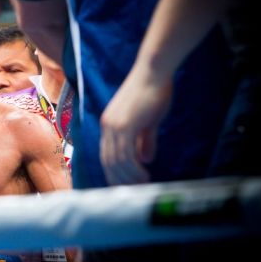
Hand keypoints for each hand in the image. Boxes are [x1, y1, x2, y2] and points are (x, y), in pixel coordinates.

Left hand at [100, 63, 172, 184]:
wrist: (154, 71)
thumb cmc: (154, 91)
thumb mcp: (148, 121)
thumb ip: (144, 140)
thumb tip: (146, 159)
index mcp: (109, 124)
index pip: (106, 154)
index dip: (114, 172)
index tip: (124, 185)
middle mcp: (107, 126)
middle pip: (107, 160)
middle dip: (119, 178)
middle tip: (133, 191)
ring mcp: (113, 126)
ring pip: (115, 160)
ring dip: (128, 176)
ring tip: (142, 185)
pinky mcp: (124, 125)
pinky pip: (125, 154)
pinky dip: (133, 168)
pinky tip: (144, 174)